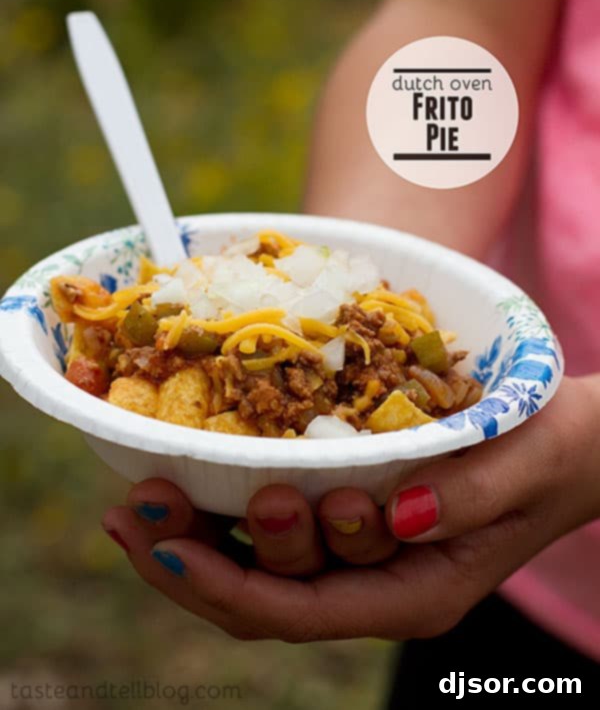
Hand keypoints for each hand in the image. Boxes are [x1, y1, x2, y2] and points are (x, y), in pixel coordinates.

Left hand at [101, 375, 599, 641]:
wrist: (571, 444)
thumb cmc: (553, 450)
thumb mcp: (522, 465)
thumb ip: (466, 496)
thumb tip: (392, 514)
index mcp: (416, 591)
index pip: (301, 611)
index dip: (226, 583)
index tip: (163, 542)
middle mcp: (378, 584)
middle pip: (265, 600)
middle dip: (193, 560)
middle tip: (138, 506)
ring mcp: (362, 556)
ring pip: (260, 571)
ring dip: (196, 537)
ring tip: (141, 494)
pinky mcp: (354, 518)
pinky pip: (276, 535)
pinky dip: (226, 513)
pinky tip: (188, 479)